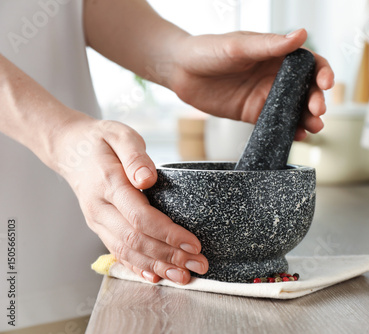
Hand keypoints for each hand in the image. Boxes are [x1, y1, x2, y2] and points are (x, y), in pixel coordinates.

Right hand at [52, 111, 207, 283]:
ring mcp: (98, 221)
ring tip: (183, 276)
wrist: (70, 150)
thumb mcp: (119, 135)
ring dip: (157, 266)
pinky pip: (118, 252)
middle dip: (170, 256)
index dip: (168, 234)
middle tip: (198, 264)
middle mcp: (100, 208)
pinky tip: (155, 276)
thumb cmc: (100, 141)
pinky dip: (137, 267)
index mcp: (108, 184)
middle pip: (136, 241)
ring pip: (127, 252)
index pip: (140, 217)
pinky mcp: (100, 227)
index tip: (193, 244)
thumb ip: (135, 156)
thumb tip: (147, 178)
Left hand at [168, 29, 333, 140]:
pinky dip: (290, 131)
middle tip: (317, 110)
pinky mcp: (254, 113)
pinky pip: (277, 124)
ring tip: (314, 127)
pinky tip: (298, 136)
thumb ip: (270, 45)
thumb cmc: (207, 51)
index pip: (309, 62)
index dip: (322, 72)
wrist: (180, 72)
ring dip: (308, 118)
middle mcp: (275, 75)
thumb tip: (302, 34)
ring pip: (295, 109)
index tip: (326, 83)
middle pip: (306, 89)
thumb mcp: (238, 46)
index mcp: (276, 54)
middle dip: (316, 100)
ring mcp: (266, 96)